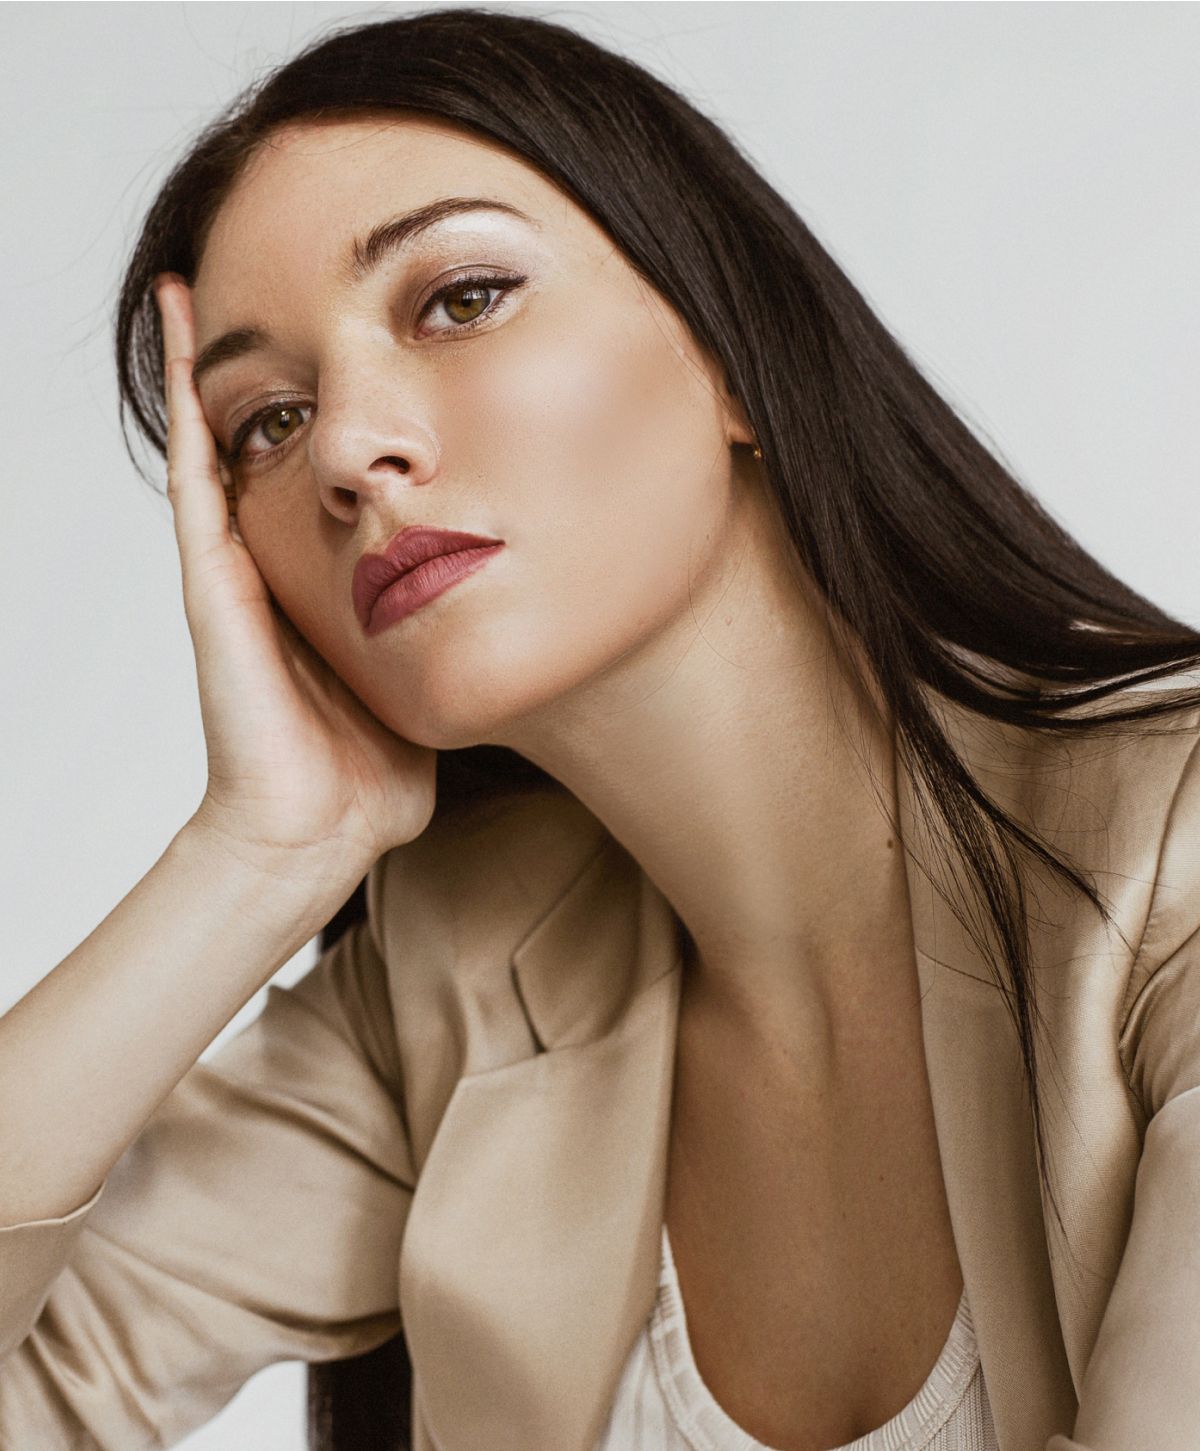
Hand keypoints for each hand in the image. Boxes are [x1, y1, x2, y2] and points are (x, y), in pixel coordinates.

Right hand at [154, 273, 437, 878]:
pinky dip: (184, 402)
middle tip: (274, 281)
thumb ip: (454, 626)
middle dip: (268, 368)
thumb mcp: (430, 670)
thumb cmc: (374, 770)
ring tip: (204, 276)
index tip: (356, 344)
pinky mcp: (213, 582)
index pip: (321, 476)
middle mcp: (273, 563)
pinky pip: (197, 475)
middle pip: (264, 444)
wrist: (320, 830)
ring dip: (211, 363)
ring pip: (219, 442)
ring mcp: (236, 569)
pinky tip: (181, 328)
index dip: (331, 413)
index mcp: (323, 579)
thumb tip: (514, 594)